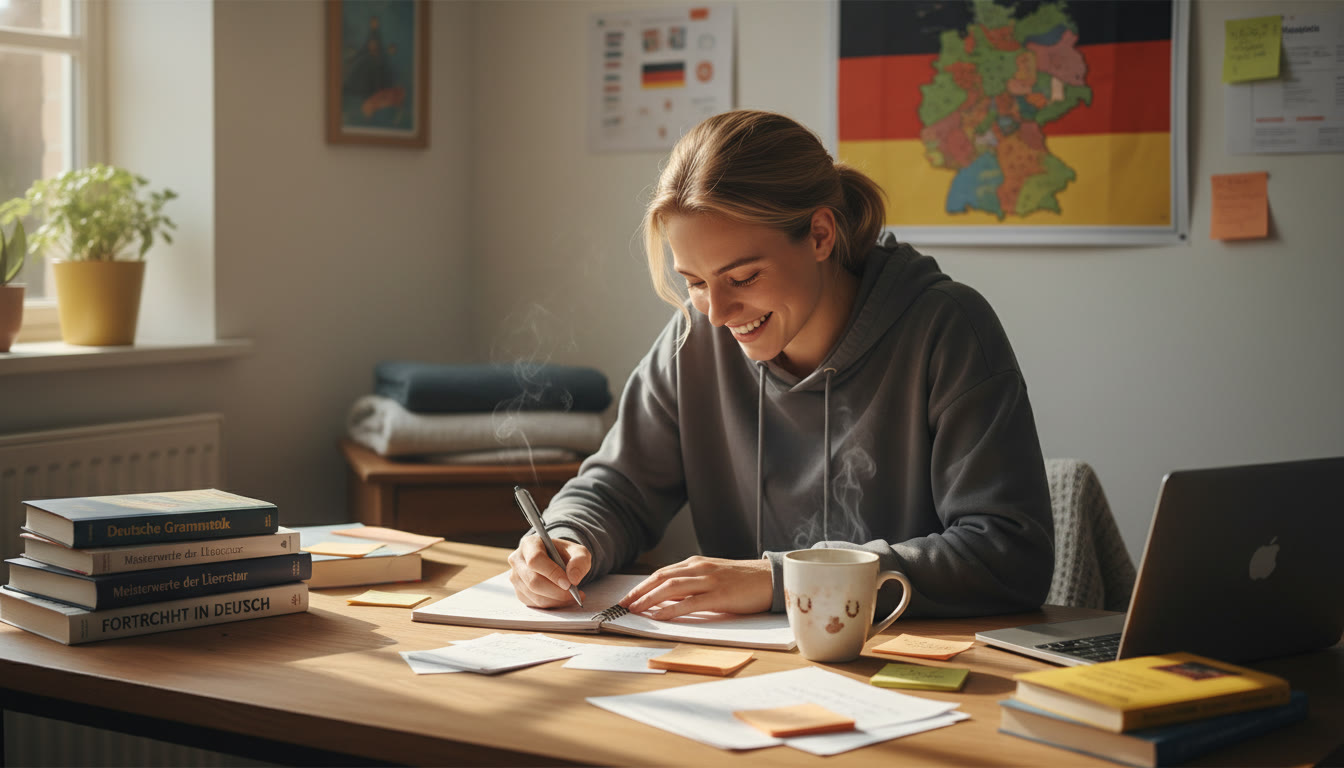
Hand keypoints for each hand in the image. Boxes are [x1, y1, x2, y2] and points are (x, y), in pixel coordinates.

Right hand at [507, 536, 591, 607]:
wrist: (557, 561)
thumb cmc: (565, 554)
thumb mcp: (578, 552)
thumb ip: (580, 561)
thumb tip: (573, 579)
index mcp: (529, 544)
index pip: (535, 559)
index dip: (552, 573)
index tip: (568, 583)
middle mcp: (518, 560)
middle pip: (533, 581)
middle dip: (556, 591)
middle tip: (574, 594)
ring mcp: (516, 578)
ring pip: (534, 595)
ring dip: (556, 600)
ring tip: (573, 597)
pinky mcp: (520, 592)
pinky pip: (535, 603)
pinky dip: (552, 604)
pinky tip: (563, 599)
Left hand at [618, 556, 771, 619]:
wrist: (772, 578)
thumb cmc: (743, 580)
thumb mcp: (713, 577)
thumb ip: (691, 585)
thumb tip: (667, 598)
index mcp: (696, 564)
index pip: (662, 573)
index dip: (642, 586)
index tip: (628, 597)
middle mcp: (699, 569)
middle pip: (661, 578)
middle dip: (639, 592)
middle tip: (623, 605)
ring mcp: (709, 581)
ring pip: (671, 588)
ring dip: (649, 599)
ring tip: (635, 610)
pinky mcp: (720, 595)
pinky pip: (690, 602)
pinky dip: (671, 609)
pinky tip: (659, 616)